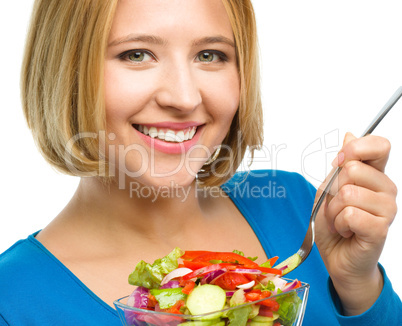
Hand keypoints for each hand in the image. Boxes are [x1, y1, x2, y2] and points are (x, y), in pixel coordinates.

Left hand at [315, 132, 396, 315]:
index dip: (355, 148)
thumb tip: (350, 134)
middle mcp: (386, 189)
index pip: (379, 145)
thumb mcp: (329, 189)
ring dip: (333, 210)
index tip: (339, 162)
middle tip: (336, 206)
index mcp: (374, 175)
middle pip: (352, 169)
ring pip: (347, 192)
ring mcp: (387, 209)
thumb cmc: (334, 222)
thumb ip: (340, 165)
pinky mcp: (380, 228)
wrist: (337, 255)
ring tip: (341, 220)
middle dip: (332, 190)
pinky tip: (346, 231)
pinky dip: (338, 223)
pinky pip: (349, 214)